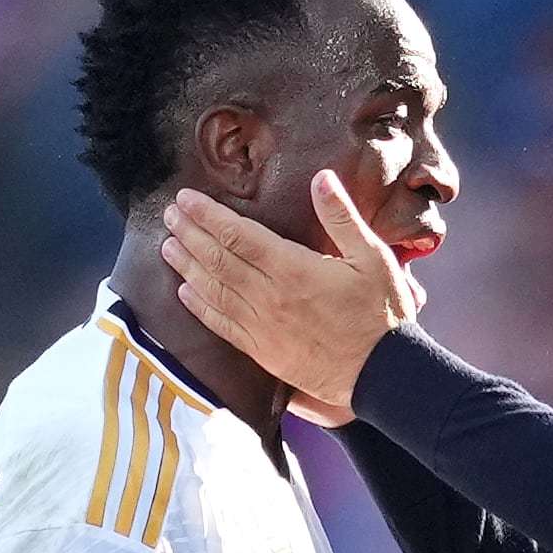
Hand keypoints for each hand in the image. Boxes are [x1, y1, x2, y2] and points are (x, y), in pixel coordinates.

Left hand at [161, 171, 422, 411]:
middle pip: (217, 260)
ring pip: (213, 291)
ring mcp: (262, 327)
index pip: (238, 235)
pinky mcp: (263, 352)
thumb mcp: (373, 257)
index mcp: (293, 269)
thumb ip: (343, 217)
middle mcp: (269, 297)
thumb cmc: (382, 314)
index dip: (208, 215)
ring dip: (187, 266)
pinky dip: (200, 307)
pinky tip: (185, 293)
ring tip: (168, 246)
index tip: (186, 199)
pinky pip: (222, 326)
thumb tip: (321, 179)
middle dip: (190, 234)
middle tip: (169, 216)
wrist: (385, 373)